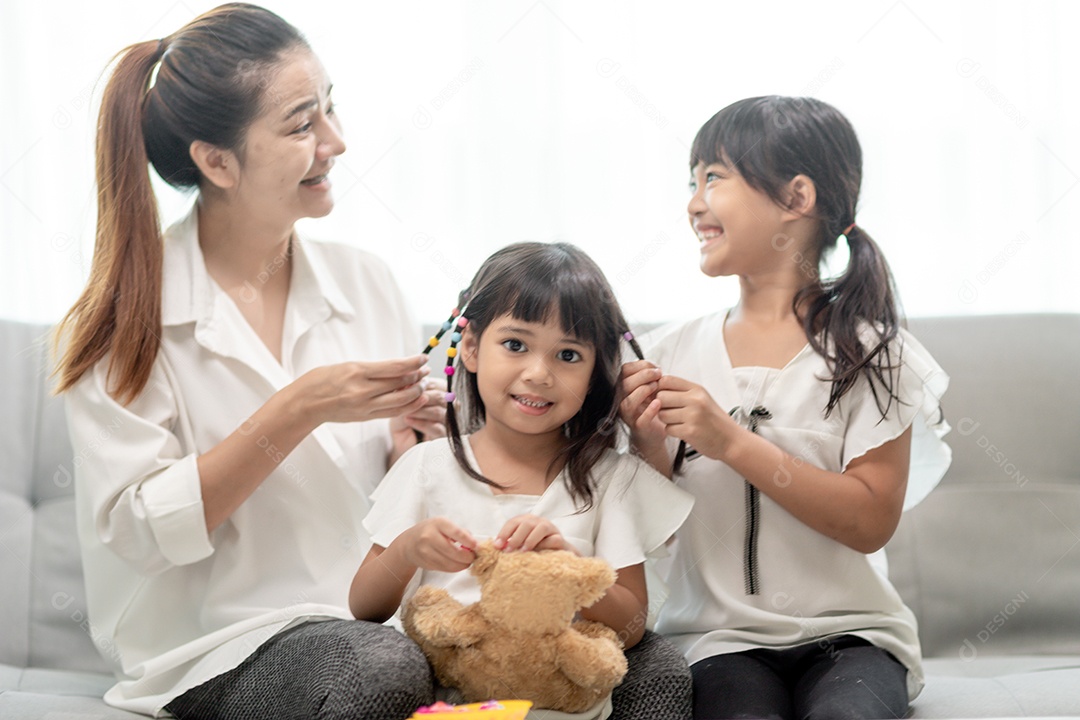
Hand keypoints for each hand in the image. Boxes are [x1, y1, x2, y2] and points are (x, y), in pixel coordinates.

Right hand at [290, 356, 429, 426]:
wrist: (304, 404)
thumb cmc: (321, 380)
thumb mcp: (346, 366)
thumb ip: (371, 369)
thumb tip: (398, 367)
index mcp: (357, 372)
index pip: (394, 367)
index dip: (413, 363)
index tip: (424, 358)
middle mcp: (362, 390)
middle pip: (400, 384)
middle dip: (418, 376)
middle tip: (426, 370)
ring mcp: (364, 406)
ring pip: (400, 401)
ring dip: (416, 392)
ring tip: (423, 384)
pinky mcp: (365, 417)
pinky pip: (392, 413)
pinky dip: (407, 406)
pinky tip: (416, 399)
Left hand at [389, 380, 448, 462]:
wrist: (402, 444)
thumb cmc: (403, 420)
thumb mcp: (402, 404)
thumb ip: (407, 393)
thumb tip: (408, 382)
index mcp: (442, 393)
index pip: (436, 384)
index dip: (420, 384)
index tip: (404, 387)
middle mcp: (450, 407)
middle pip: (441, 397)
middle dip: (421, 397)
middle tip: (405, 400)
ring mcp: (449, 423)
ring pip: (439, 412)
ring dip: (420, 410)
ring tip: (405, 411)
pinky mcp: (445, 438)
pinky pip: (436, 428)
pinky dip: (421, 423)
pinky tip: (408, 420)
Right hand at [398, 517, 477, 572]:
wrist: (409, 543)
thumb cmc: (431, 531)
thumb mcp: (444, 525)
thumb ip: (460, 532)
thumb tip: (475, 544)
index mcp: (438, 523)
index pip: (457, 533)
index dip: (469, 542)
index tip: (477, 547)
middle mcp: (430, 536)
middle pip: (454, 552)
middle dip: (467, 557)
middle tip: (473, 557)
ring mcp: (426, 551)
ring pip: (449, 564)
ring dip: (462, 565)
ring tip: (466, 562)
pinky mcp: (425, 563)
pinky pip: (444, 569)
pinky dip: (453, 568)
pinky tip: (456, 564)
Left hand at [496, 514, 577, 553]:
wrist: (558, 556)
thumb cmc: (535, 550)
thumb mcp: (521, 545)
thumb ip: (510, 544)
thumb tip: (495, 547)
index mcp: (526, 521)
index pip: (513, 522)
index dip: (504, 533)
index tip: (497, 545)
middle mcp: (538, 522)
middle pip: (526, 524)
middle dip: (515, 537)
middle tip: (508, 551)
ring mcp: (551, 529)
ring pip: (541, 528)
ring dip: (530, 540)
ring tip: (522, 552)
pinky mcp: (561, 539)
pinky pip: (554, 539)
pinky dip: (546, 544)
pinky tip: (539, 553)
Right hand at [619, 360, 666, 456]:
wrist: (654, 431)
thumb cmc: (651, 405)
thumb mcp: (649, 387)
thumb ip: (649, 375)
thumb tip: (655, 367)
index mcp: (623, 387)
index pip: (624, 370)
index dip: (640, 365)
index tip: (655, 367)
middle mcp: (621, 400)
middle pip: (625, 384)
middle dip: (644, 375)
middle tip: (658, 374)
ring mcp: (628, 415)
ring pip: (628, 402)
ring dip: (644, 391)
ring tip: (656, 387)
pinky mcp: (638, 427)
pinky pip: (641, 419)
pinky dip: (649, 410)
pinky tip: (658, 403)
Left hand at [656, 374, 736, 460]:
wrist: (731, 440)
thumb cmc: (714, 420)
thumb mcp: (702, 399)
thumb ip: (682, 392)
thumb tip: (657, 388)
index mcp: (697, 390)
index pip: (667, 380)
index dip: (659, 388)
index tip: (662, 395)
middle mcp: (695, 400)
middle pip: (661, 397)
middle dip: (661, 406)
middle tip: (671, 412)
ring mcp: (692, 416)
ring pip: (662, 414)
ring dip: (667, 420)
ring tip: (679, 422)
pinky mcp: (689, 431)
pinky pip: (668, 429)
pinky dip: (673, 431)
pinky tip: (683, 430)